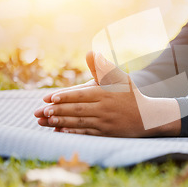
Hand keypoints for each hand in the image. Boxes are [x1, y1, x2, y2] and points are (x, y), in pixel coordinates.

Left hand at [34, 51, 180, 136]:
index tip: (49, 98)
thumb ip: (102, 67)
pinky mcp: (106, 134)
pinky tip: (60, 131)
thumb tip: (91, 52)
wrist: (147, 117)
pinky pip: (86, 133)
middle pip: (77, 110)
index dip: (65, 96)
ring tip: (45, 121)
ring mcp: (105, 123)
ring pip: (79, 123)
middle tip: (40, 111)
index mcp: (105, 93)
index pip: (81, 95)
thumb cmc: (130, 94)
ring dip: (61, 122)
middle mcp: (104, 108)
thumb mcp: (120, 78)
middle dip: (58, 110)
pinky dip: (72, 133)